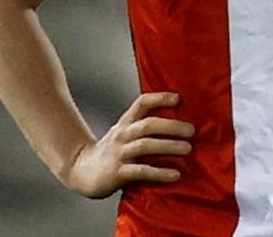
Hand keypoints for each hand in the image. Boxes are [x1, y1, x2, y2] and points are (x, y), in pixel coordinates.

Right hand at [61, 92, 194, 198]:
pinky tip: (175, 174)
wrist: (81, 170)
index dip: (159, 98)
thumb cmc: (111, 152)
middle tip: (192, 130)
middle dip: (171, 126)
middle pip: (148, 125)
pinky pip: (141, 171)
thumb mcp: (124, 134)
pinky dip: (159, 172)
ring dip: (168, 146)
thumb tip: (178, 124)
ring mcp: (119, 154)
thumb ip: (144, 128)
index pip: (141, 104)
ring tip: (188, 148)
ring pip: (145, 146)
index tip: (178, 98)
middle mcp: (122, 135)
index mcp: (125, 123)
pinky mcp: (118, 173)